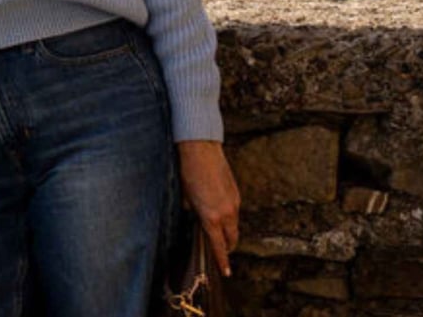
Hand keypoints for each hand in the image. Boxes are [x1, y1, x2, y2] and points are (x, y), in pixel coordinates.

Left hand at [178, 140, 240, 275]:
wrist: (201, 150)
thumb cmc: (188, 172)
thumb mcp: (185, 197)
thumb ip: (193, 212)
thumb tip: (195, 218)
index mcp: (211, 217)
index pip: (219, 245)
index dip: (222, 260)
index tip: (226, 272)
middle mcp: (226, 213)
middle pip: (232, 239)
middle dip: (227, 247)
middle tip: (220, 251)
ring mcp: (234, 203)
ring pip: (234, 225)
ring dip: (229, 231)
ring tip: (218, 231)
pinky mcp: (237, 193)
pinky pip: (235, 212)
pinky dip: (229, 217)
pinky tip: (219, 211)